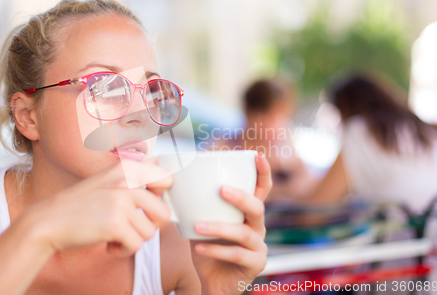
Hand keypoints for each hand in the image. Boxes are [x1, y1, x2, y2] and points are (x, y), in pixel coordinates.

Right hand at [19, 159, 171, 255]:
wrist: (48, 221)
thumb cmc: (80, 203)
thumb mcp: (106, 179)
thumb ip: (134, 172)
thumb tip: (157, 163)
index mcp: (127, 168)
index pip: (167, 179)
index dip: (161, 198)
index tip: (144, 207)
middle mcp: (127, 181)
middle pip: (163, 212)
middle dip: (148, 226)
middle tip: (129, 227)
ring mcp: (121, 202)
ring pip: (150, 232)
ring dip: (133, 239)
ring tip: (115, 235)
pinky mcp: (116, 224)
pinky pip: (136, 245)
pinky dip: (123, 250)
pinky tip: (109, 244)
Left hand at [190, 153, 271, 294]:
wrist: (214, 283)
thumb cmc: (209, 249)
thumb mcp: (202, 224)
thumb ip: (196, 206)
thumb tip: (174, 182)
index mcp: (248, 214)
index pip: (261, 189)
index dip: (262, 172)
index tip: (256, 155)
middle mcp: (258, 227)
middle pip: (257, 207)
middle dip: (241, 197)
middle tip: (221, 190)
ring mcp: (259, 247)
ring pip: (244, 233)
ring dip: (219, 228)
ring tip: (197, 226)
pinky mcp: (255, 265)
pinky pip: (237, 255)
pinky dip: (216, 250)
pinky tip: (199, 248)